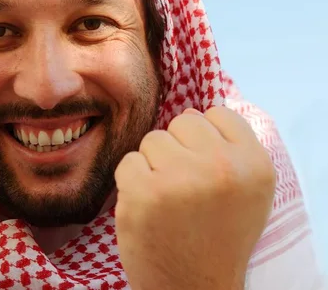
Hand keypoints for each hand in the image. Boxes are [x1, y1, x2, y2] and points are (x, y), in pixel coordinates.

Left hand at [114, 106, 275, 289]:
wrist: (195, 288)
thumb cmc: (218, 234)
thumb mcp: (247, 190)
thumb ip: (228, 147)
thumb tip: (190, 110)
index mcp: (254, 164)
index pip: (217, 113)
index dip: (206, 139)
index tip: (206, 168)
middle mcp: (221, 167)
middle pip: (182, 121)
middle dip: (179, 149)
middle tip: (187, 187)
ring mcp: (181, 179)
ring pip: (153, 140)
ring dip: (154, 165)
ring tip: (170, 200)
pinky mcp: (144, 192)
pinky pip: (128, 161)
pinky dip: (132, 182)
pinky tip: (149, 208)